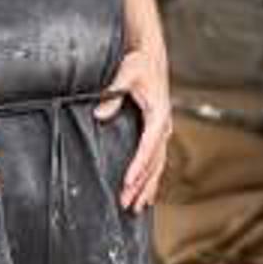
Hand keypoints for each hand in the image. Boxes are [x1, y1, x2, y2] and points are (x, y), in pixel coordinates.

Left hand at [96, 48, 170, 212]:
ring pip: (157, 166)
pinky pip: (155, 160)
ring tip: (136, 207)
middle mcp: (163, 126)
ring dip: (147, 187)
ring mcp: (161, 130)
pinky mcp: (156, 131)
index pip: (148, 148)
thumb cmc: (139, 64)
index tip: (127, 184)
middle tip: (127, 205)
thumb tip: (99, 113)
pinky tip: (144, 191)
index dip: (137, 168)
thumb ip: (114, 92)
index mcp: (158, 115)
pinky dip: (150, 177)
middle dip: (141, 186)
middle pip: (154, 163)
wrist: (151, 55)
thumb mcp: (126, 73)